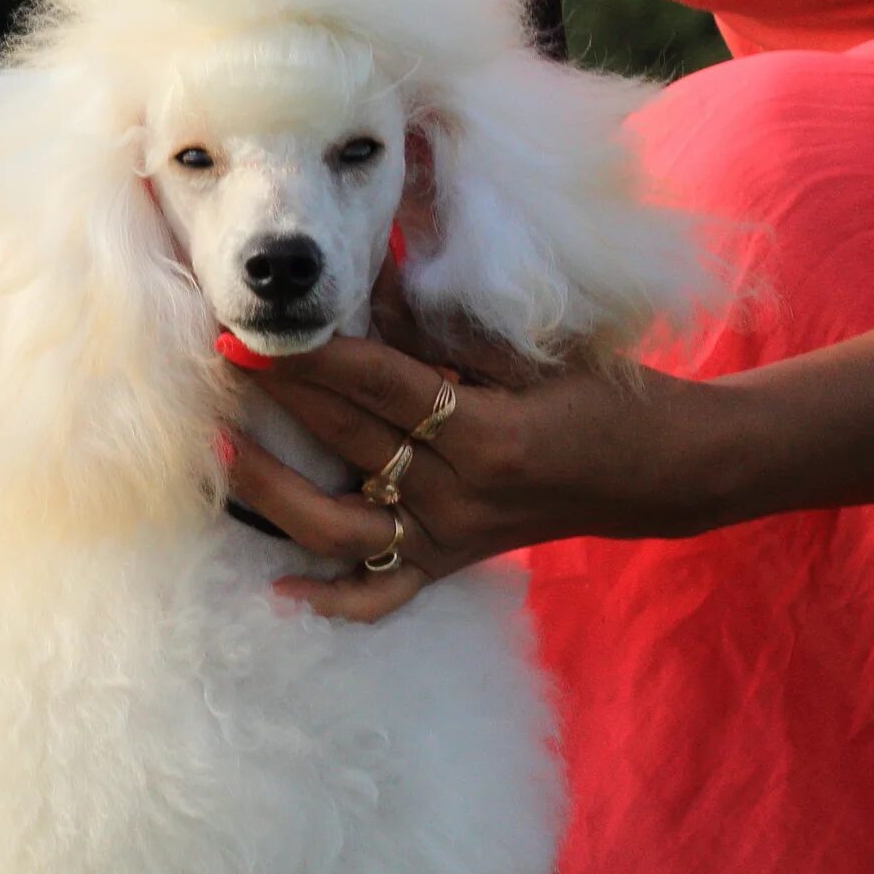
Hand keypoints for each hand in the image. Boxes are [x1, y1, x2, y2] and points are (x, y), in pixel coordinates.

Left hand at [222, 275, 736, 620]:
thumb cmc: (602, 394)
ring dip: (272, 494)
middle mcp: (460, 493)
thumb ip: (454, 324)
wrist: (657, 471)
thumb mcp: (538, 352)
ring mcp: (448, 537)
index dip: (311, 356)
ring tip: (219, 454)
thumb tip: (374, 272)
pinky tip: (277, 590)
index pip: (377, 385)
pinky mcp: (447, 564)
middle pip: (348, 442)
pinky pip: (379, 595)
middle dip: (277, 399)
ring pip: (339, 528)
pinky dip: (330, 601)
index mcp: (488, 432)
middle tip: (216, 363)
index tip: (252, 330)